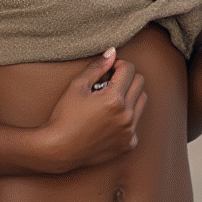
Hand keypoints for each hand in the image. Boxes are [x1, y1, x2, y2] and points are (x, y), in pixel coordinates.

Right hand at [41, 48, 146, 173]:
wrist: (59, 149)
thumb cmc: (65, 116)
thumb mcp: (77, 86)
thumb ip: (97, 67)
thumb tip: (112, 53)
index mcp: (115, 99)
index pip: (129, 69)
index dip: (119, 64)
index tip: (110, 68)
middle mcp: (126, 116)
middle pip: (139, 83)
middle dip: (126, 77)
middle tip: (110, 81)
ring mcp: (129, 132)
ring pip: (142, 102)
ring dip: (130, 95)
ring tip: (111, 99)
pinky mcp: (128, 144)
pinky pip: (136, 123)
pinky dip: (127, 116)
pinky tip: (110, 118)